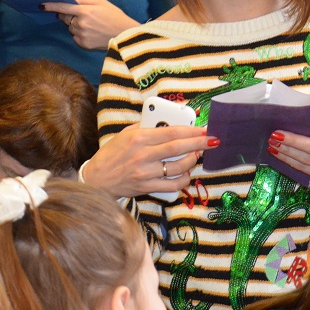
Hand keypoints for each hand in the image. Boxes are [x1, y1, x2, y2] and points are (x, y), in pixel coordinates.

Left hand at [44, 0, 139, 50]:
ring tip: (92, 26)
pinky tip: (92, 34)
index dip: (51, 6)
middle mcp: (81, 23)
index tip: (41, 5)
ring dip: (76, 26)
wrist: (125, 36)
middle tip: (83, 16)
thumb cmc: (114, 16)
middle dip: (69, 16)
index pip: (63, 8)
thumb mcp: (102, 2)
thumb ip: (84, 0)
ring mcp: (81, 35)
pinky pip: (75, 38)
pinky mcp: (83, 45)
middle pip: (65, 18)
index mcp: (85, 11)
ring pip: (71, 28)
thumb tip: (71, 1)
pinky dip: (80, 35)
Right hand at [83, 123, 215, 198]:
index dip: (190, 131)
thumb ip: (145, 127)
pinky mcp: (146, 187)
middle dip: (198, 144)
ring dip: (192, 161)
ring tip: (197, 156)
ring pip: (177, 167)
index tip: (204, 129)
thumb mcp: (124, 134)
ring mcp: (145, 173)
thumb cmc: (111, 154)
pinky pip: (171, 185)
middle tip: (212, 141)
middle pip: (177, 148)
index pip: (170, 132)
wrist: (97, 180)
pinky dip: (183, 180)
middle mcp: (142, 155)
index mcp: (138, 137)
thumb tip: (168, 122)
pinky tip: (186, 174)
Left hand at [266, 120, 309, 182]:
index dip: (300, 131)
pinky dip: (290, 162)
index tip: (281, 128)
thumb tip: (290, 118)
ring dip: (287, 153)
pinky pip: (305, 170)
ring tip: (273, 146)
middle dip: (291, 143)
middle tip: (274, 137)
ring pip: (307, 160)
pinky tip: (279, 156)